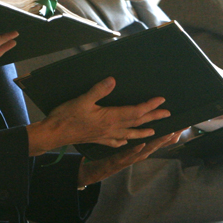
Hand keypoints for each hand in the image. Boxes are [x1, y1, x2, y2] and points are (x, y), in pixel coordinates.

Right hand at [27, 77, 170, 155]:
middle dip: (153, 117)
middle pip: (136, 122)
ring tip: (154, 132)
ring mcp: (105, 135)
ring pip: (129, 133)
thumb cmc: (66, 117)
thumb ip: (98, 90)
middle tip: (167, 115)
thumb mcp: (82, 100)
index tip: (161, 100)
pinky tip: (125, 141)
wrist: (54, 134)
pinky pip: (115, 141)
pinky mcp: (97, 139)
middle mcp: (111, 128)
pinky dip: (123, 140)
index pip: (135, 111)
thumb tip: (113, 80)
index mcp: (110, 118)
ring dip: (143, 132)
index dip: (149, 106)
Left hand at [78, 129, 184, 185]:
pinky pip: (127, 155)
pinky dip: (135, 150)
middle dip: (169, 138)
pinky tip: (141, 143)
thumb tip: (144, 126)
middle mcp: (137, 156)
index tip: (182, 126)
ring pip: (146, 151)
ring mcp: (128, 160)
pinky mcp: (117, 162)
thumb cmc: (110, 158)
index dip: (170, 135)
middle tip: (181, 128)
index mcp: (139, 151)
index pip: (158, 142)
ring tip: (168, 134)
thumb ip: (135, 137)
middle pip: (156, 146)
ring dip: (157, 143)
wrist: (95, 172)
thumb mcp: (125, 147)